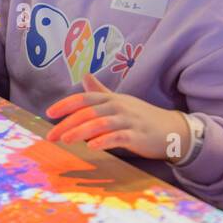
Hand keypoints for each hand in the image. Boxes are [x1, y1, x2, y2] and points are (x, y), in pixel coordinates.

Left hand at [45, 72, 189, 160]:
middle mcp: (119, 107)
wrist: (174, 130)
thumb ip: (100, 91)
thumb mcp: (120, 101)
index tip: (49, 113)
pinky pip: (119, 137)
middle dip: (67, 123)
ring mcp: (129, 121)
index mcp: (112, 99)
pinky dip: (104, 141)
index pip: (85, 98)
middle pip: (89, 112)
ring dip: (81, 131)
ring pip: (101, 123)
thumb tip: (84, 76)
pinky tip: (91, 146)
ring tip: (66, 140)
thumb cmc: (142, 117)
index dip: (66, 104)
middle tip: (51, 136)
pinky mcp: (139, 136)